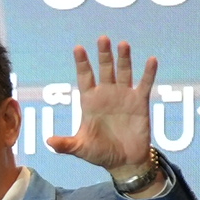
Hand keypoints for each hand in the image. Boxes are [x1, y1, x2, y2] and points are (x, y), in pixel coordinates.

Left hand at [45, 35, 157, 179]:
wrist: (124, 162)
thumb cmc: (99, 153)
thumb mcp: (80, 148)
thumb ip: (65, 144)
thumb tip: (48, 141)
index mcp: (89, 102)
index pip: (84, 78)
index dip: (82, 63)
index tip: (78, 48)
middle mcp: (106, 95)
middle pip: (104, 69)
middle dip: (103, 55)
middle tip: (102, 38)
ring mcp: (124, 96)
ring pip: (124, 72)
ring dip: (124, 59)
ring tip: (123, 44)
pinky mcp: (140, 103)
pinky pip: (145, 84)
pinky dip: (148, 73)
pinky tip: (151, 60)